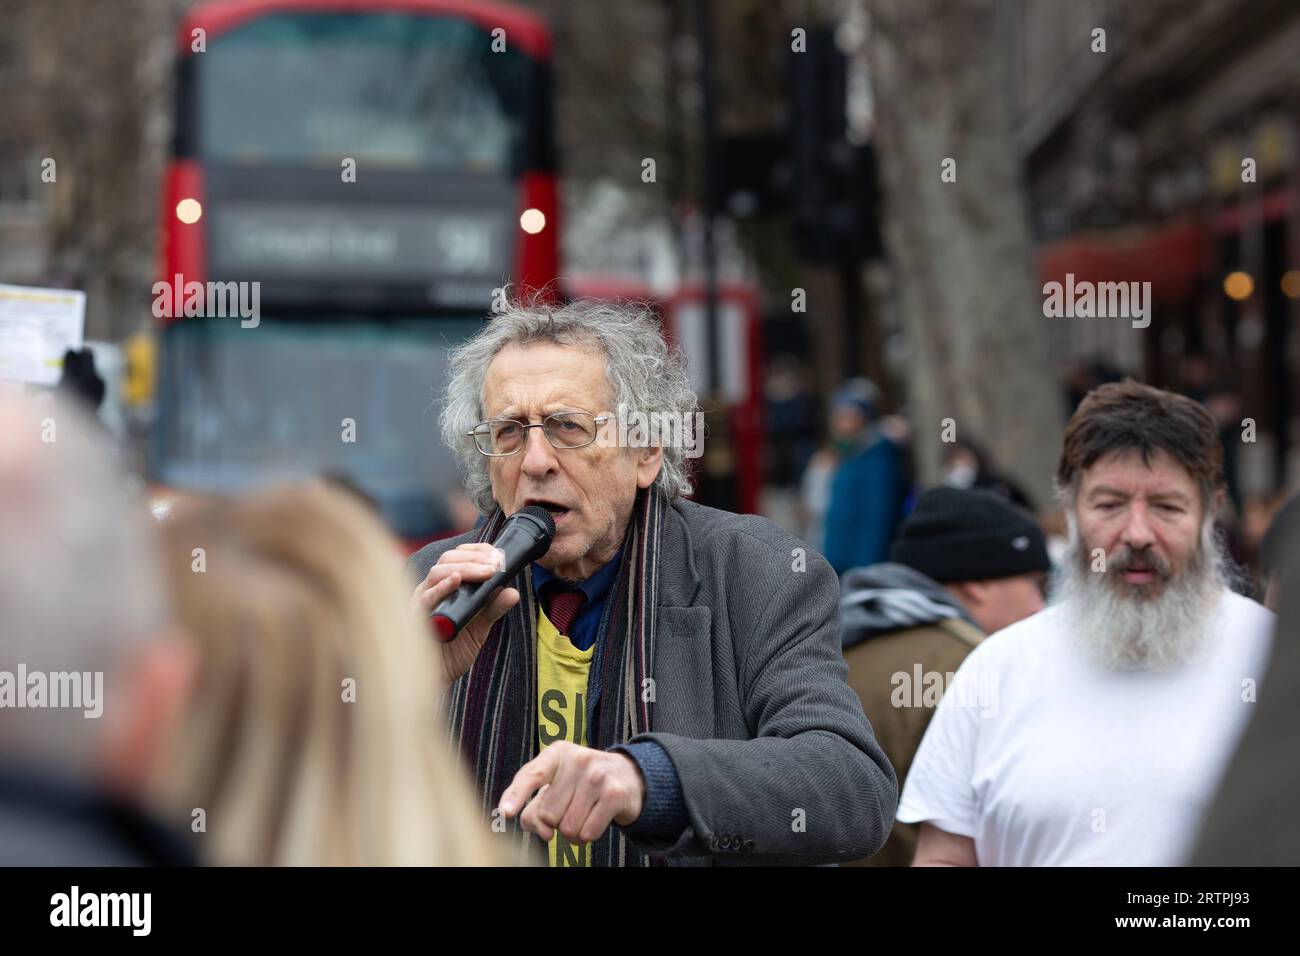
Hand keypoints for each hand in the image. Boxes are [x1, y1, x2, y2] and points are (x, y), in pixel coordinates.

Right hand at [410, 542, 520, 684]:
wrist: (436, 678)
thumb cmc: (453, 650)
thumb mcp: (479, 626)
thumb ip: (493, 608)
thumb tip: (513, 592)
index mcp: (445, 586)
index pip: (459, 557)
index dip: (478, 551)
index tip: (499, 555)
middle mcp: (431, 588)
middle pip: (448, 559)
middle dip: (475, 558)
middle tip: (496, 564)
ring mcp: (421, 601)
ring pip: (438, 572)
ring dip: (465, 568)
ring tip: (486, 572)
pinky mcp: (414, 617)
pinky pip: (425, 598)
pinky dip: (441, 587)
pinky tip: (456, 581)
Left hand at [498, 742, 645, 844]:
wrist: (627, 776)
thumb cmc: (581, 783)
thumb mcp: (556, 785)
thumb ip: (535, 807)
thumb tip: (545, 832)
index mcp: (557, 753)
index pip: (531, 776)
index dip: (516, 795)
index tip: (506, 813)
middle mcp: (577, 759)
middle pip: (548, 814)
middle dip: (557, 822)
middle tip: (571, 808)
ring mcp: (597, 775)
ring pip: (568, 828)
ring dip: (573, 832)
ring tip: (584, 814)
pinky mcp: (614, 793)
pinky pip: (588, 833)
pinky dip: (588, 836)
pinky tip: (595, 820)